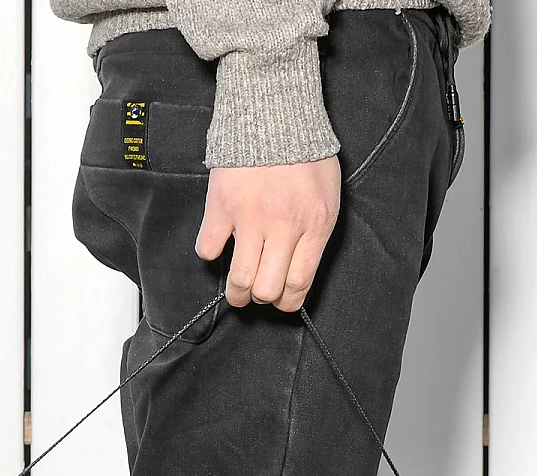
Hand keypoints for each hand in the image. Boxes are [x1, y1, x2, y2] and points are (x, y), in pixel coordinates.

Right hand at [195, 158, 341, 311]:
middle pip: (268, 289)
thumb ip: (315, 233)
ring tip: (236, 289)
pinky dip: (210, 252)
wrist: (276, 112)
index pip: (298, 284)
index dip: (287, 302)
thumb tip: (298, 270)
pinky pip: (208, 248)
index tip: (281, 301)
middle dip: (261, 299)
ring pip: (239, 279)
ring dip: (236, 292)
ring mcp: (250, 217)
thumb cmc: (306, 154)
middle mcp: (283, 226)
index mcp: (314, 225)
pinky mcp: (222, 205)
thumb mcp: (328, 195)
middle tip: (256, 293)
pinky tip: (219, 243)